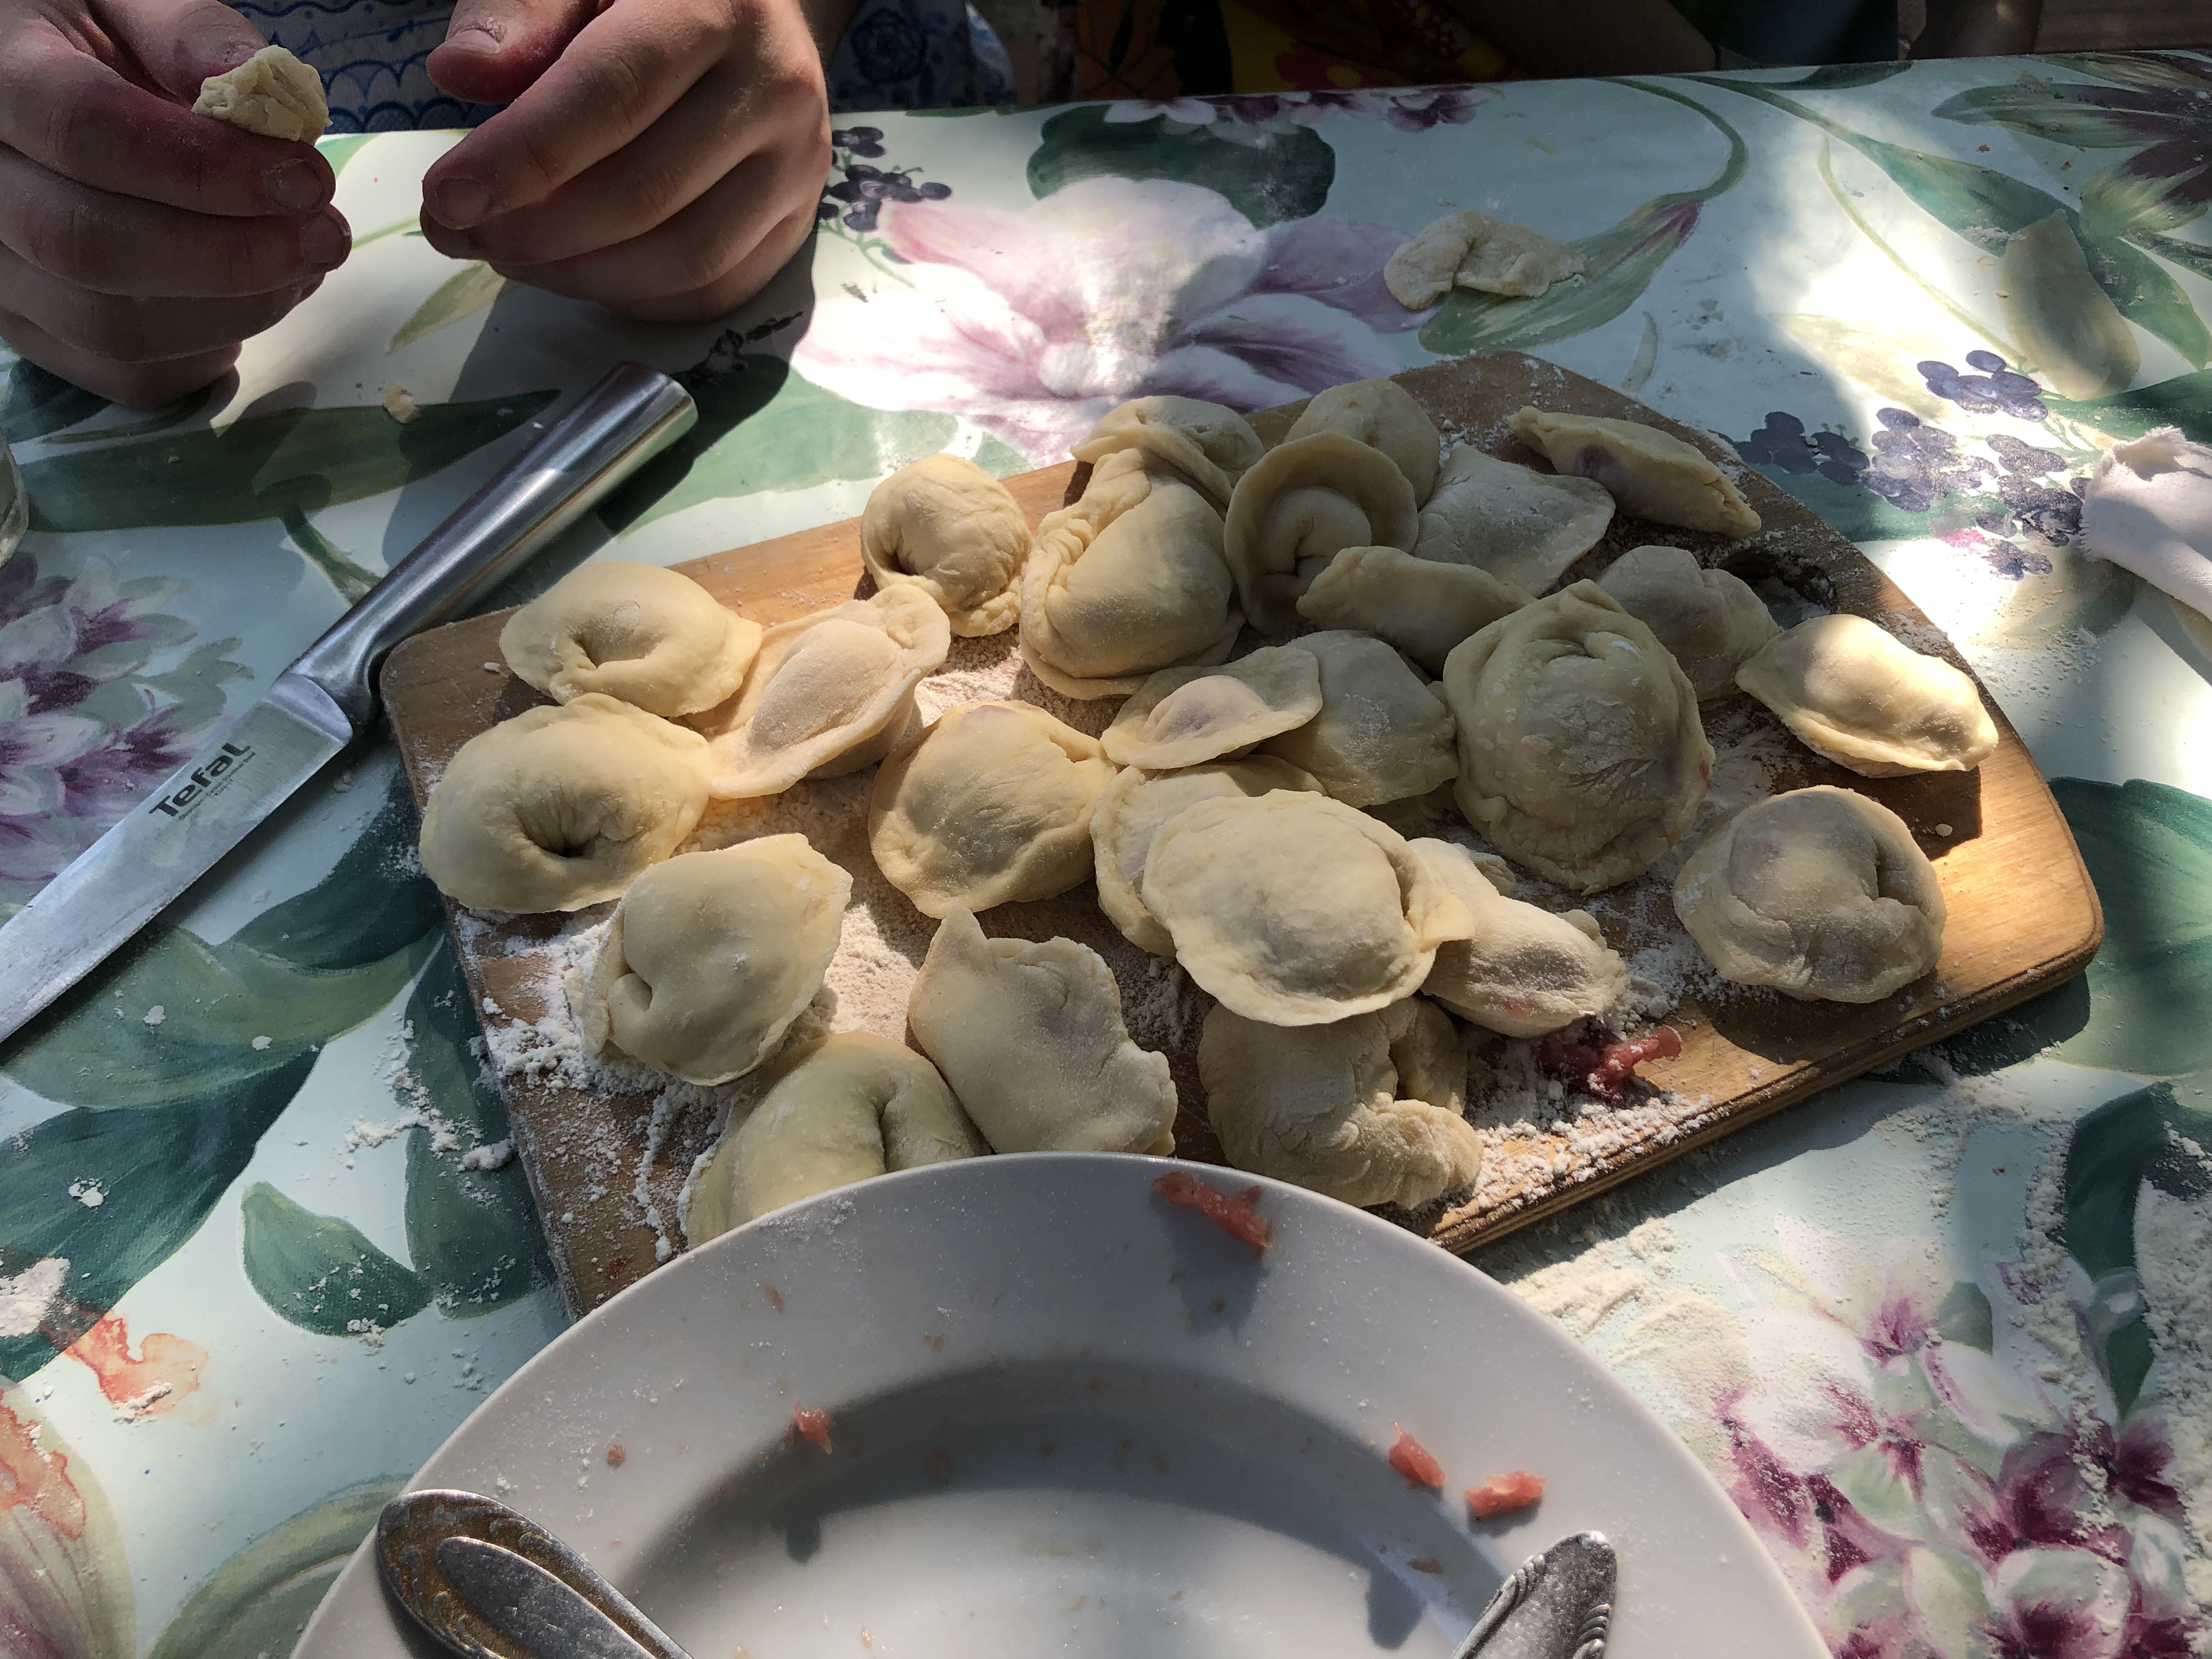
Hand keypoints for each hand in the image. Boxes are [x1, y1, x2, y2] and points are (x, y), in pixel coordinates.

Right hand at [0, 0, 349, 404]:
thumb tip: (264, 86)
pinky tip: (260, 294)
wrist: (38, 98)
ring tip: (306, 258)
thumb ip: (190, 34)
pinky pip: (130, 373)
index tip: (304, 177)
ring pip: (115, 326)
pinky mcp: (38, 333)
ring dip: (239, 306)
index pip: (84, 131)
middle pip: (93, 246)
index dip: (206, 168)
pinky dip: (213, 345)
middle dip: (233, 254)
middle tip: (323, 232)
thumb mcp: (126, 1)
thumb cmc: (90, 42)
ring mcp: (0, 273)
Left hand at [417, 0, 841, 323]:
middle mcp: (774, 89)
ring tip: (507, 254)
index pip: (614, 96)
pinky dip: (633, 297)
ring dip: (579, 275)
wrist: (750, 14)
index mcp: (716, 5)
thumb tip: (460, 75)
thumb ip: (517, 14)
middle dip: (536, 231)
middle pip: (647, 193)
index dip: (524, 158)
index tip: (446, 197)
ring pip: (687, 258)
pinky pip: (714, 291)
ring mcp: (798, 166)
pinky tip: (573, 270)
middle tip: (457, 232)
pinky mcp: (798, 223)